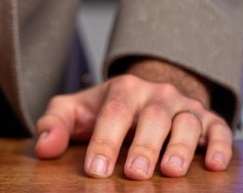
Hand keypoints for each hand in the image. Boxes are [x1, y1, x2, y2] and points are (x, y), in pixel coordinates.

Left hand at [34, 59, 233, 179]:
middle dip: (143, 145)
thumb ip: (55, 124)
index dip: (104, 141)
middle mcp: (155, 94)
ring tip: (171, 172)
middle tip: (135, 174)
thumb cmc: (106, 109)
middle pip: (151, 117)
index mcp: (122, 89)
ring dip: (180, 148)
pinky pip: (218, 130)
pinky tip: (214, 164)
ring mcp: (183, 107)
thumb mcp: (77, 111)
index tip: (96, 170)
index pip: (112, 112)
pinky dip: (218, 146)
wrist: (146, 93)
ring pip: (186, 123)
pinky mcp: (208, 121)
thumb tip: (43, 149)